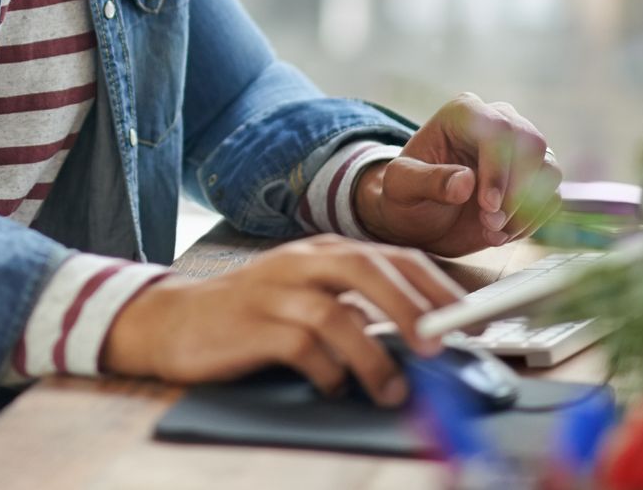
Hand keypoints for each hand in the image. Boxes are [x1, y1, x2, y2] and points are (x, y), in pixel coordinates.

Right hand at [100, 235, 463, 406]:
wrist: (174, 321)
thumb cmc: (252, 314)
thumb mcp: (306, 295)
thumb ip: (356, 306)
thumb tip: (424, 337)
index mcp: (321, 251)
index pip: (391, 256)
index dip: (435, 286)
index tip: (469, 319)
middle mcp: (300, 262)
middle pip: (367, 269)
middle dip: (410, 308)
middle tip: (438, 347)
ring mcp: (273, 291)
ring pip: (336, 314)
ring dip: (373, 357)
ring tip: (390, 392)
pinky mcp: (250, 325)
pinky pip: (301, 348)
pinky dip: (327, 372)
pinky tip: (332, 386)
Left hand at [353, 92, 561, 256]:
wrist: (421, 218)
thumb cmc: (406, 195)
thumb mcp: (402, 188)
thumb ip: (427, 181)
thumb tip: (465, 182)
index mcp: (464, 113)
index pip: (497, 129)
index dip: (498, 168)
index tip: (488, 206)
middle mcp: (499, 122)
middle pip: (532, 145)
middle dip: (515, 192)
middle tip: (489, 224)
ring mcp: (520, 151)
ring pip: (549, 170)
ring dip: (525, 209)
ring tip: (492, 232)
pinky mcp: (534, 180)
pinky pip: (551, 197)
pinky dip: (531, 221)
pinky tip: (501, 235)